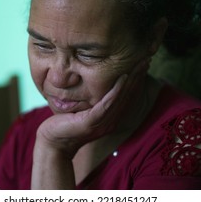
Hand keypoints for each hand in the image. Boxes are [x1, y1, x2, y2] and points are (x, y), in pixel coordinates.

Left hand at [35, 58, 149, 157]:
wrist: (53, 143)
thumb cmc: (64, 124)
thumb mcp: (82, 109)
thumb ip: (92, 98)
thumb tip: (94, 78)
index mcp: (111, 117)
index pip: (127, 95)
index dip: (136, 79)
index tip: (142, 62)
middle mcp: (111, 120)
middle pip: (129, 95)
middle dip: (138, 75)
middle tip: (147, 57)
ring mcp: (103, 123)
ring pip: (122, 97)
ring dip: (132, 79)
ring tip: (139, 64)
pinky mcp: (92, 122)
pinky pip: (108, 103)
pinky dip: (117, 90)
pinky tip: (123, 77)